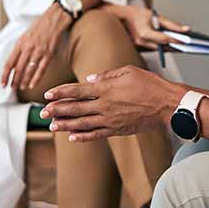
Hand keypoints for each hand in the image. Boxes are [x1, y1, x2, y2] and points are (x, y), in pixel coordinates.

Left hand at [1, 3, 71, 89]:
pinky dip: (36, 78)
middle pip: (18, 69)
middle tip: (12, 88)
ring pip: (28, 70)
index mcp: (20, 43)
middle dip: (14, 81)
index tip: (3, 83)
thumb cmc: (40, 25)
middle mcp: (28, 48)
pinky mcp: (49, 53)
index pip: (9, 62)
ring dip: (24, 81)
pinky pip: (41, 69)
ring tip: (22, 87)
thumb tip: (14, 61)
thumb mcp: (25, 35)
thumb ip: (20, 48)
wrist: (55, 18)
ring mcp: (39, 51)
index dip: (5, 74)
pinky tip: (32, 84)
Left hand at [41, 65, 186, 141]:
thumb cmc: (150, 84)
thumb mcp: (128, 71)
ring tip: (52, 126)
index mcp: (106, 88)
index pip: (77, 90)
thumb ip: (107, 75)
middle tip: (42, 112)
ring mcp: (110, 119)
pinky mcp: (117, 129)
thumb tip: (89, 78)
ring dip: (65, 125)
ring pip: (82, 123)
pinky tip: (72, 137)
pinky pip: (96, 134)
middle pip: (75, 108)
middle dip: (57, 110)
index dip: (60, 92)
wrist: (166, 104)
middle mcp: (105, 105)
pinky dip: (83, 136)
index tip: (47, 94)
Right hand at [108, 5, 189, 49]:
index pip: (164, 39)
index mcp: (144, 33)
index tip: (187, 41)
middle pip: (164, 47)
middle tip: (189, 46)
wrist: (121, 17)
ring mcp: (140, 47)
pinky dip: (164, 47)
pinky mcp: (140, 48)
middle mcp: (141, 42)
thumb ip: (171, 24)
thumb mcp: (155, 16)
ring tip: (183, 45)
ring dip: (171, 47)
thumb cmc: (138, 14)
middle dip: (176, 46)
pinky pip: (155, 49)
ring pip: (160, 49)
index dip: (176, 40)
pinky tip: (173, 45)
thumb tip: (185, 30)